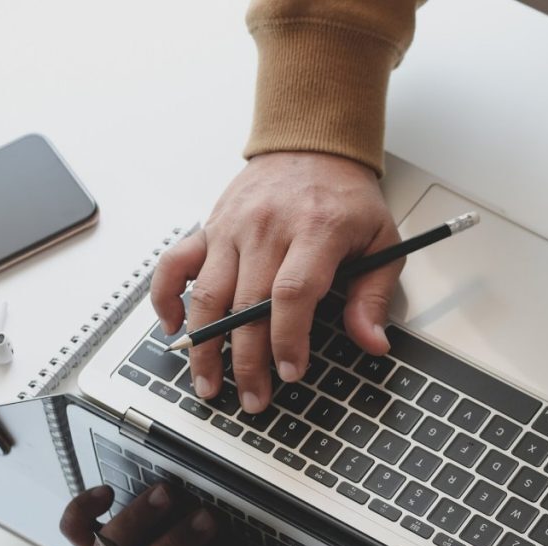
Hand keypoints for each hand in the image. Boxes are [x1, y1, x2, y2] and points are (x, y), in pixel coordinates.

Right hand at [151, 152, 401, 411]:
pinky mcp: (209, 226)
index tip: (290, 372)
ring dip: (204, 345)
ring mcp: (232, 228)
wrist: (312, 144)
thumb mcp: (381, 240)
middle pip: (248, 304)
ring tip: (208, 382)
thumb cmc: (347, 197)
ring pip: (208, 294)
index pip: (293, 293)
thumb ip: (374, 294)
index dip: (288, 338)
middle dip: (248, 360)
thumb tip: (373, 342)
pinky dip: (166, 297)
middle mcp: (268, 229)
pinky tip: (172, 327)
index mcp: (316, 231)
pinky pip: (175, 264)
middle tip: (253, 398)